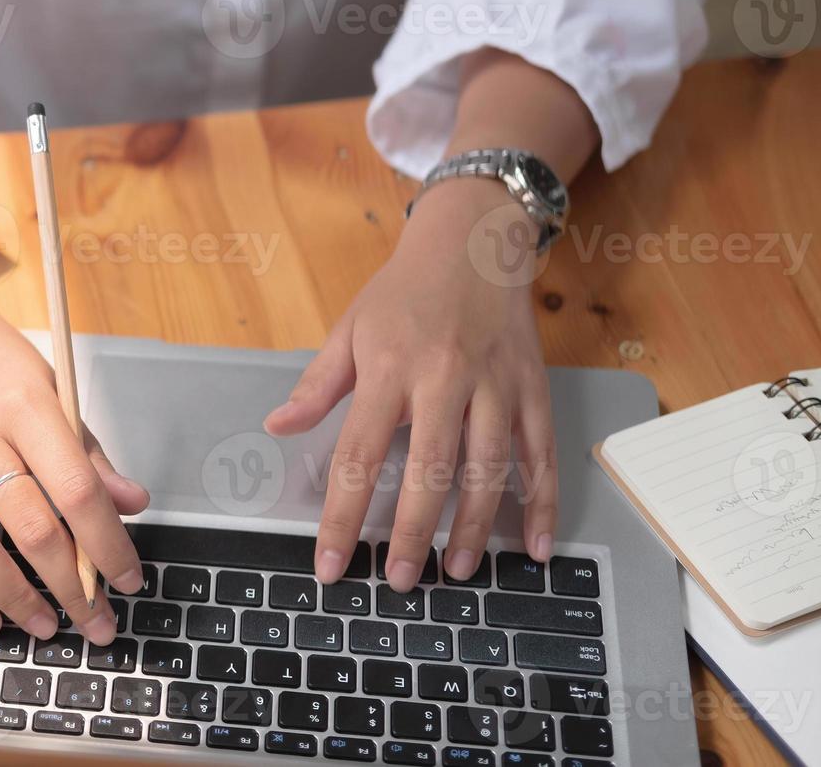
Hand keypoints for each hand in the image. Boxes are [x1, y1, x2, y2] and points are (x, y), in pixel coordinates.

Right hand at [0, 294, 149, 644]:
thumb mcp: (53, 389)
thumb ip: (88, 453)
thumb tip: (131, 504)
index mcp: (24, 407)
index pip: (76, 490)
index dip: (108, 544)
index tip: (129, 580)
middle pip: (31, 527)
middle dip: (72, 587)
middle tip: (97, 621)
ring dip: (16, 599)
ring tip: (46, 625)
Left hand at [264, 178, 558, 591]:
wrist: (474, 240)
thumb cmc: (404, 290)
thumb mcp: (350, 328)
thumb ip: (317, 384)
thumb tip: (277, 426)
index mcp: (391, 368)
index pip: (360, 454)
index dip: (344, 515)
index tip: (332, 562)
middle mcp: (445, 379)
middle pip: (430, 470)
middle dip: (413, 532)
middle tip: (400, 580)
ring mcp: (495, 386)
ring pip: (489, 468)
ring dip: (473, 527)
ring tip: (457, 571)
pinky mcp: (533, 389)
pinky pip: (541, 454)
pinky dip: (542, 503)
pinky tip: (534, 546)